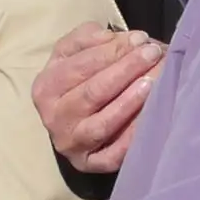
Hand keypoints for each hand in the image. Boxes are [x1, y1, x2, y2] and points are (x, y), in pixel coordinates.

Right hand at [34, 21, 163, 173]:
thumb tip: (112, 36)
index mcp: (46, 86)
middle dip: (125, 70)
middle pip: (92, 92)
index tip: (141, 39)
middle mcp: (53, 116)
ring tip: (154, 82)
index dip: (111, 50)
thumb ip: (86, 39)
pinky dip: (132, 138)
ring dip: (129, 102)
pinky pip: (113, 154)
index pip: (79, 65)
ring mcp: (70, 142)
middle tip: (154, 54)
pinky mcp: (88, 164)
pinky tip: (151, 119)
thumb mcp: (71, 55)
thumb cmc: (78, 83)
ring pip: (102, 122)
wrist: (72, 125)